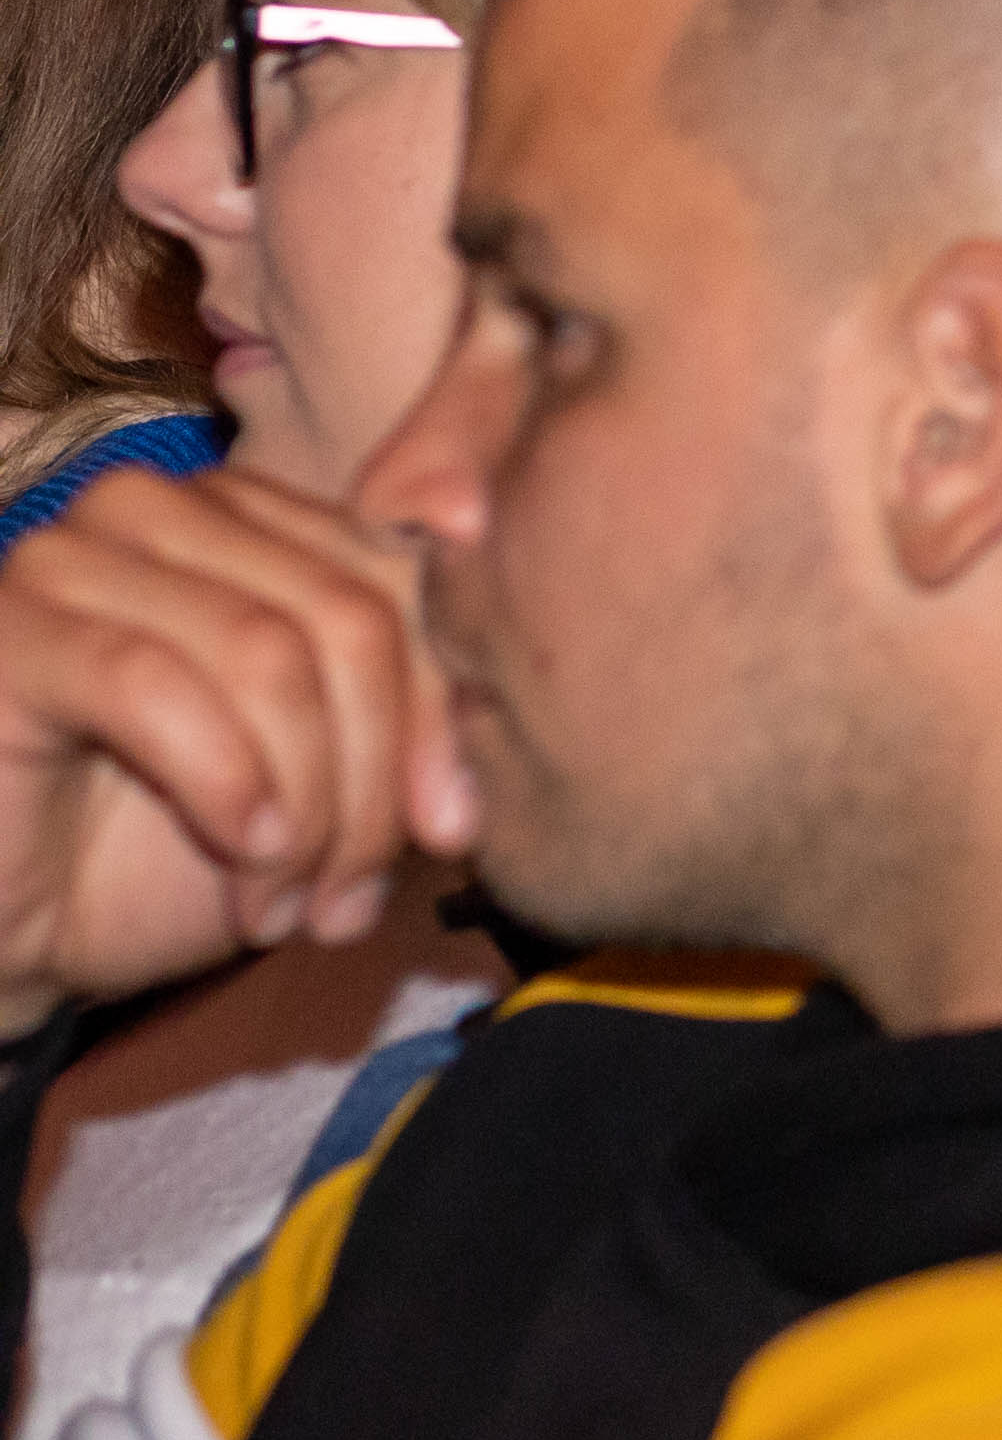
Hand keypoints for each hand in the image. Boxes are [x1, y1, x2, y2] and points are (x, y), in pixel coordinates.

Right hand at [0, 461, 469, 1039]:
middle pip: (351, 616)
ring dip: (306, 806)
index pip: (408, 580)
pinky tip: (247, 856)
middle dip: (377, 776)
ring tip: (291, 906)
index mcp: (259, 516)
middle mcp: (167, 507)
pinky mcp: (6, 626)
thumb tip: (514, 712)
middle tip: (355, 896)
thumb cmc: (169, 852)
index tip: (458, 832)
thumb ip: (412, 713)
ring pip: (271, 653)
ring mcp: (73, 553)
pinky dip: (227, 785)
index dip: (447, 711)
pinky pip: (157, 685)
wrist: (14, 933)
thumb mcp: (330, 776)